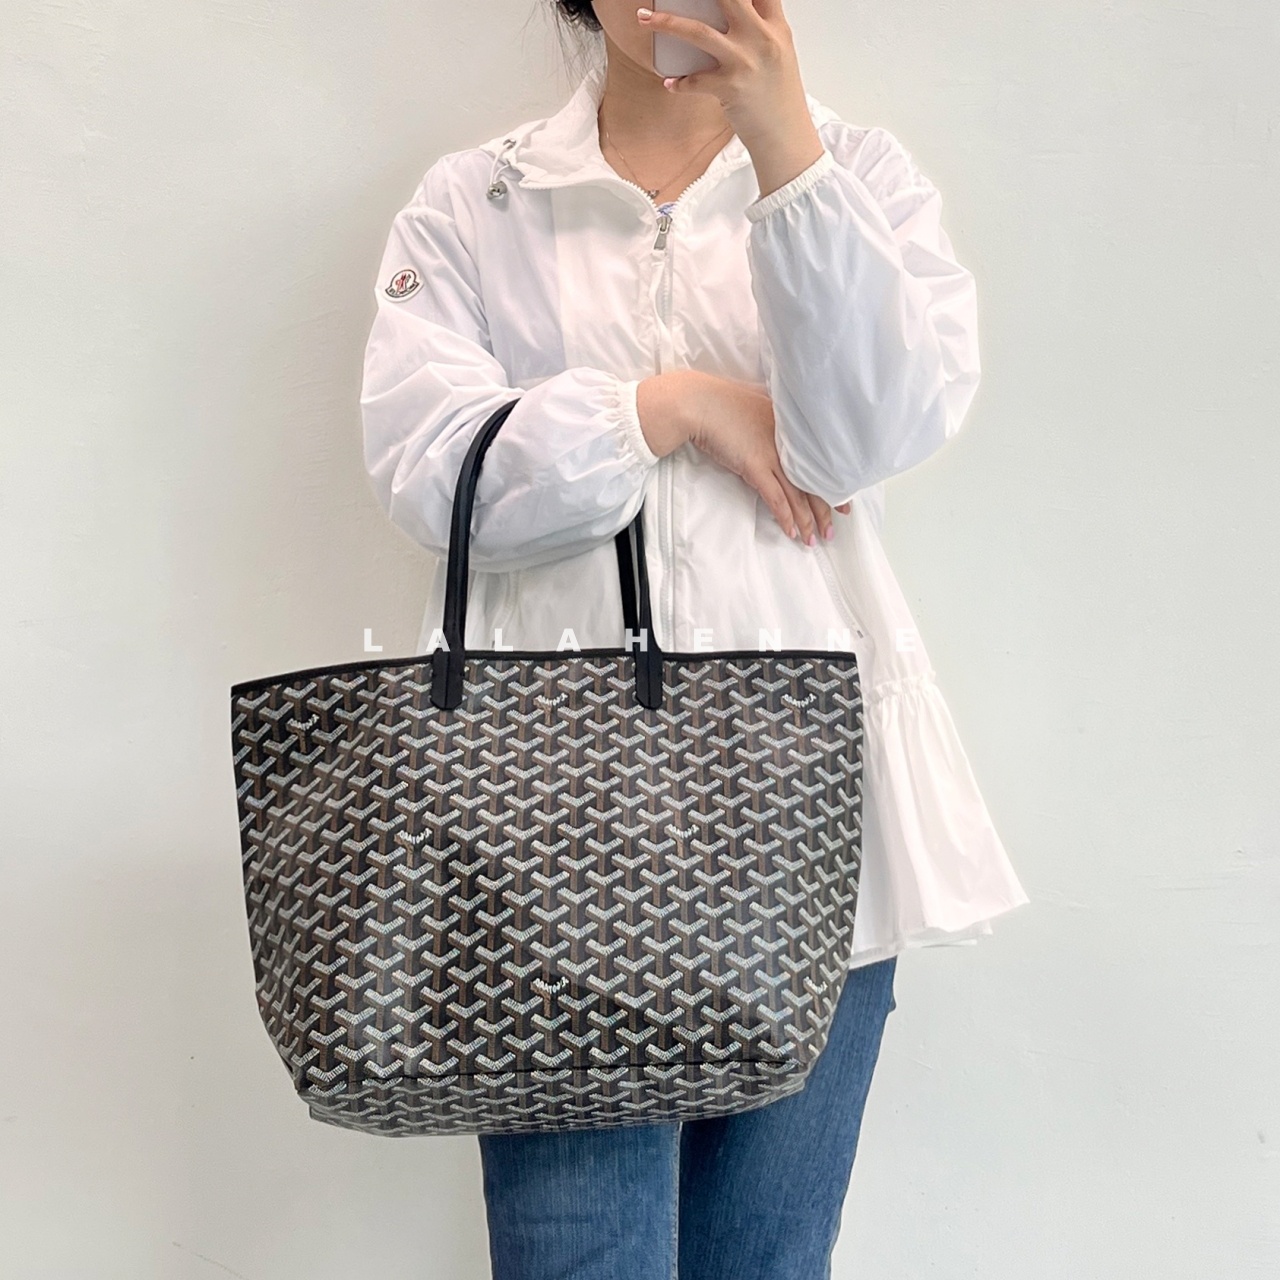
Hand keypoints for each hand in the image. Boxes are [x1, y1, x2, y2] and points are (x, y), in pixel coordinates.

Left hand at [637, 1, 823, 196]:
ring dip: (667, 23)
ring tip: (645, 18)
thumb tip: (737, 10)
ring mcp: (745, 62)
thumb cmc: (779, 98)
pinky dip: (680, 82)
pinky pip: (695, 80)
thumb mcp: (779, 53)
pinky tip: (671, 82)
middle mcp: (762, 39)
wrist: (785, 136)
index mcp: (776, 27)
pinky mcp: (730, 87)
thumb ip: (761, 28)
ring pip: (699, 32)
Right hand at [675, 371, 851, 543]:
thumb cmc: (722, 405)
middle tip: (832, 530)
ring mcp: (773, 454)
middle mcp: (787, 443)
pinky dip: (785, 517)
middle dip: (825, 510)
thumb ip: (772, 429)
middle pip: (812, 482)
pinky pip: (775, 498)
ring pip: (798, 494)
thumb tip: (776, 445)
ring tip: (813, 539)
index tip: (843, 503)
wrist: (699, 403)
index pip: (817, 463)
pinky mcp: (755, 465)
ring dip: (807, 521)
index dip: (831, 486)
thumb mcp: (757, 412)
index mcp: (790, 429)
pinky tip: (791, 531)